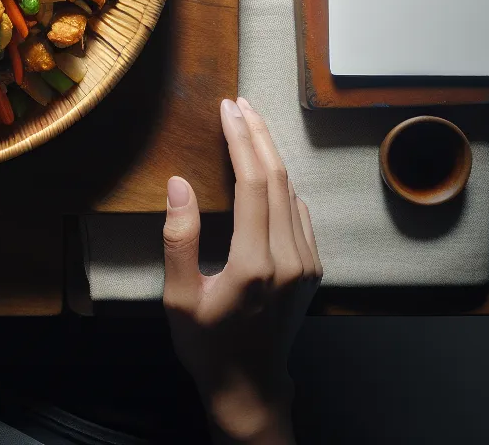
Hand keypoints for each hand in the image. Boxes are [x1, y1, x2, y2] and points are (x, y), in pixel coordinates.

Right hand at [162, 97, 321, 444]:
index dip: (241, 139)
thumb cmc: (207, 346)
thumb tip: (178, 184)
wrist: (251, 386)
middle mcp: (290, 258)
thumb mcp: (178, 297)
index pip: (254, 183)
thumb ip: (178, 239)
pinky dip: (282, 182)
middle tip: (238, 103)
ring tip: (249, 125)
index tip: (227, 109)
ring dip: (271, 155)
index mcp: (256, 264)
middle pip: (279, 178)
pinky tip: (265, 170)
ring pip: (293, 192)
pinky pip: (299, 212)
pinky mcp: (311, 267)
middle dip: (258, 135)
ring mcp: (306, 263)